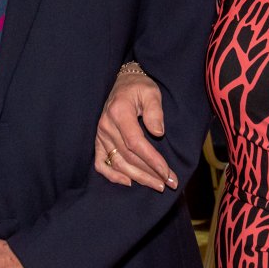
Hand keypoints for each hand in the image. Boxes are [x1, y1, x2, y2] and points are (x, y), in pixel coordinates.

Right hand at [94, 66, 176, 190]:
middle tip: (169, 183)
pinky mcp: (98, 140)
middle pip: (128, 157)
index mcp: (119, 112)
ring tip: (157, 184)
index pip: (135, 143)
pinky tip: (128, 181)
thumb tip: (158, 133)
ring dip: (138, 177)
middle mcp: (106, 126)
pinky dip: (112, 175)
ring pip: (118, 163)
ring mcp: (100, 135)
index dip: (152, 160)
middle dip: (150, 173)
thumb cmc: (139, 87)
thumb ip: (155, 111)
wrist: (122, 82)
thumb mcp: (151, 92)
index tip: (167, 172)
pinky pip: (101, 163)